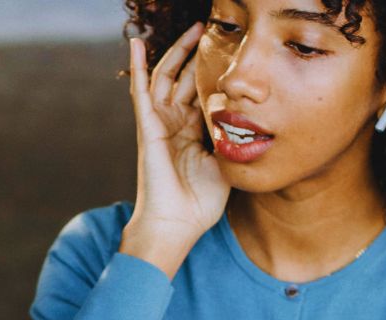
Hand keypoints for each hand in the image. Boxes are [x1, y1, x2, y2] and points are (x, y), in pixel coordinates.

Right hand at [123, 23, 231, 278]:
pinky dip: (137, 66)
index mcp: (193, 134)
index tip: (231, 53)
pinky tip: (135, 43)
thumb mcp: (226, 165)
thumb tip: (250, 119)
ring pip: (166, 77)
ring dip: (176, 52)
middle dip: (197, 55)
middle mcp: (175, 125)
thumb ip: (233, 140)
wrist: (176, 224)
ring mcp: (159, 124)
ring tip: (192, 28)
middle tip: (211, 30)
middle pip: (185, 80)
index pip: (203, 95)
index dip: (214, 74)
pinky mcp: (147, 127)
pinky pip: (140, 90)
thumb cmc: (199, 204)